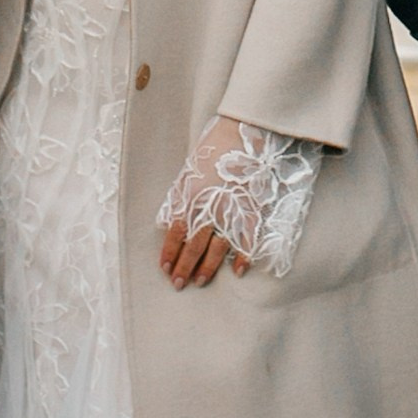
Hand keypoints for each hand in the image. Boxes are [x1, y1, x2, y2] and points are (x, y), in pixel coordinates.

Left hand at [159, 121, 250, 287]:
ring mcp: (232, 211)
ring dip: (207, 267)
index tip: (165, 268)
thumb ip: (180, 197)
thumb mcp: (189, 171)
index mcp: (190, 198)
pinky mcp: (252, 210)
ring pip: (217, 248)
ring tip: (200, 281)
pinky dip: (244, 257)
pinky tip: (238, 271)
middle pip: (194, 246)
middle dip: (184, 267)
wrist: (244, 132)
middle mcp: (209, 209)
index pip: (176, 233)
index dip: (170, 253)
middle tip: (178, 284)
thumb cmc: (213, 148)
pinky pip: (247, 239)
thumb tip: (169, 220)